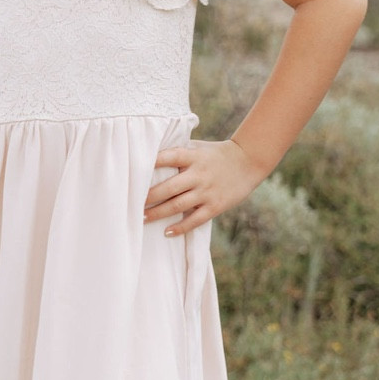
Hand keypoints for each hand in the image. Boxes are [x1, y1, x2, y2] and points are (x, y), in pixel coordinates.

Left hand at [144, 138, 265, 236]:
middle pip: (169, 187)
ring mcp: (207, 191)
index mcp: (192, 156)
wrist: (248, 162)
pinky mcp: (215, 206)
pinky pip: (195, 220)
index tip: (132, 171)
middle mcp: (198, 174)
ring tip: (142, 218)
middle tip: (131, 203)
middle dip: (148, 197)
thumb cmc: (215, 153)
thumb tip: (150, 154)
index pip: (168, 157)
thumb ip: (178, 152)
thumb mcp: (197, 147)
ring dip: (158, 213)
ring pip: (178, 205)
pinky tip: (166, 232)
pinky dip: (180, 227)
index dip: (151, 163)